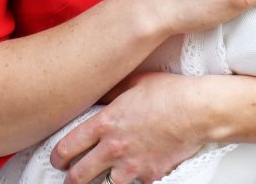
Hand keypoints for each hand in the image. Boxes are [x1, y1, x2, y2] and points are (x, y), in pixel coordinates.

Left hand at [51, 72, 209, 183]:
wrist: (198, 111)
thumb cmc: (169, 92)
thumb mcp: (133, 82)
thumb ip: (111, 92)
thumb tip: (99, 95)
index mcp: (105, 123)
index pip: (69, 146)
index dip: (58, 156)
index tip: (57, 159)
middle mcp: (114, 148)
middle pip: (80, 175)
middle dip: (71, 180)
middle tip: (69, 179)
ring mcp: (132, 166)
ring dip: (102, 181)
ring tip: (101, 179)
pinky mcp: (151, 176)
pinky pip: (135, 183)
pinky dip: (133, 179)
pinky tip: (133, 173)